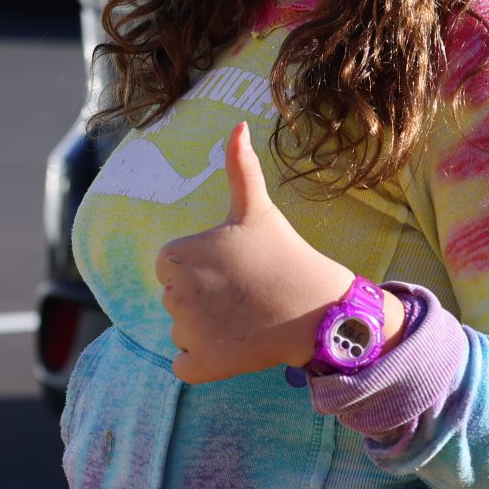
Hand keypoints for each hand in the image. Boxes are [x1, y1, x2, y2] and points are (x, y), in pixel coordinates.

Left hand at [154, 122, 355, 383]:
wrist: (316, 308)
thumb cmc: (284, 254)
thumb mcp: (256, 209)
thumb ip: (239, 167)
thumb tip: (238, 124)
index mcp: (175, 255)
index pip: (172, 267)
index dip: (203, 269)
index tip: (233, 268)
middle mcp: (172, 293)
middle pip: (176, 299)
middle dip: (204, 299)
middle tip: (242, 292)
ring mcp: (185, 331)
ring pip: (183, 331)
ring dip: (208, 329)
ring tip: (244, 316)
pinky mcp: (199, 364)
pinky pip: (185, 364)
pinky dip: (205, 361)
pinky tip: (234, 345)